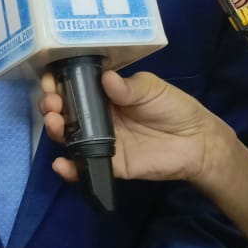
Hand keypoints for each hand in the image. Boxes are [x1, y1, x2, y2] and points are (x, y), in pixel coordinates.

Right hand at [41, 70, 221, 183]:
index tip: (51, 80)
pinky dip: (69, 168)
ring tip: (55, 123)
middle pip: (65, 111)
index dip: (58, 82)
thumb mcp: (152, 89)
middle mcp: (97, 117)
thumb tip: (106, 79)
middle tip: (51, 103)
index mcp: (104, 94)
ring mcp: (101, 141)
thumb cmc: (173, 107)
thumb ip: (128, 87)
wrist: (197, 142)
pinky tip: (61, 164)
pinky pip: (85, 166)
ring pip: (69, 137)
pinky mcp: (110, 164)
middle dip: (51, 105)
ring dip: (55, 130)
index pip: (74, 86)